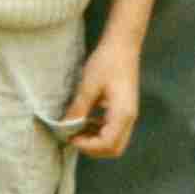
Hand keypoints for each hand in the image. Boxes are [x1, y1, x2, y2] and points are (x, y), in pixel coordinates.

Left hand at [57, 38, 140, 159]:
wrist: (122, 45)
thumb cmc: (107, 62)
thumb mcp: (89, 86)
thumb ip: (78, 109)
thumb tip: (65, 127)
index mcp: (123, 114)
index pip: (108, 144)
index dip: (87, 146)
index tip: (70, 137)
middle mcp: (129, 118)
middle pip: (114, 148)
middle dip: (92, 148)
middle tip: (74, 136)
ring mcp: (128, 115)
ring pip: (114, 141)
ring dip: (95, 140)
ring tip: (76, 129)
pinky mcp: (124, 110)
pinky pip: (113, 129)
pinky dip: (99, 130)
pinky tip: (85, 120)